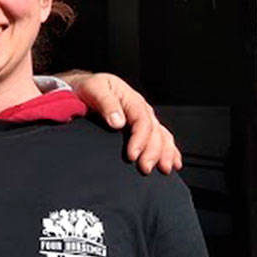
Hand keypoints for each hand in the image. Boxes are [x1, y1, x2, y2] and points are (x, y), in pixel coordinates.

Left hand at [61, 71, 180, 174]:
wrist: (81, 88)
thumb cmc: (88, 89)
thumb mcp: (93, 89)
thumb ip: (106, 103)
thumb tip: (118, 122)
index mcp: (131, 99)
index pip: (142, 121)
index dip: (140, 139)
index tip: (132, 155)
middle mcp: (141, 109)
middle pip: (155, 131)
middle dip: (153, 151)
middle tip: (145, 168)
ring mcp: (143, 118)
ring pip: (162, 136)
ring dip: (165, 153)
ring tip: (164, 169)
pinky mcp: (142, 128)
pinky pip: (162, 138)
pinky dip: (170, 151)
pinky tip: (174, 162)